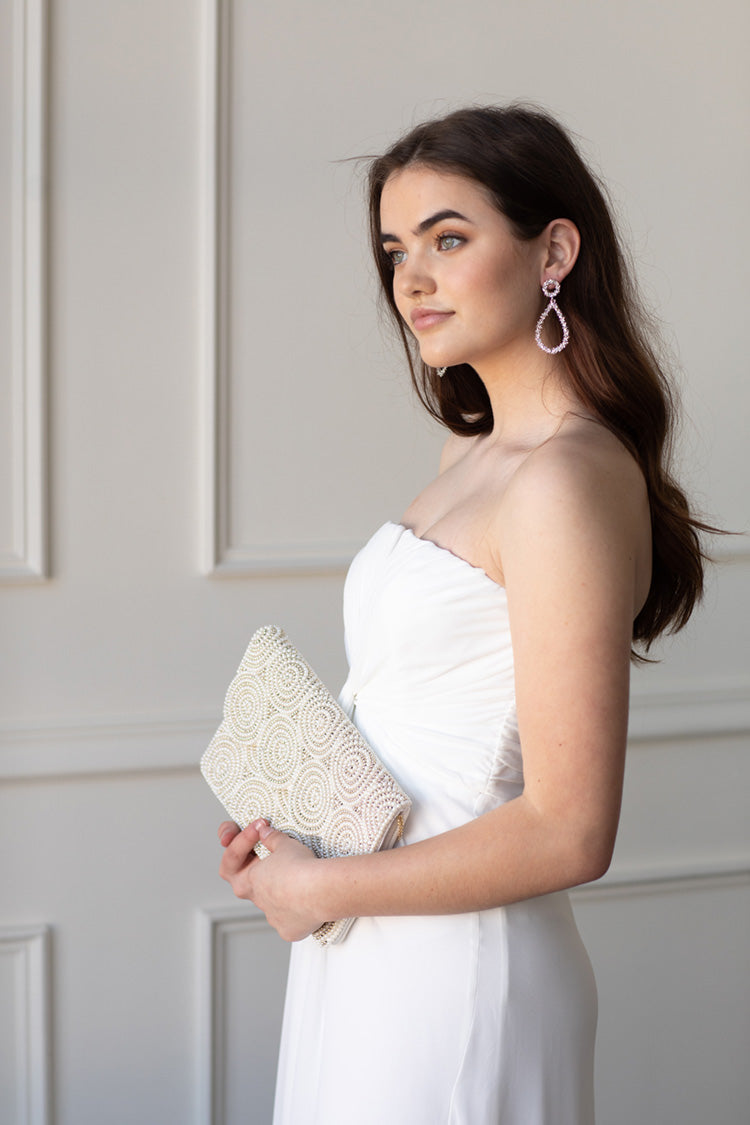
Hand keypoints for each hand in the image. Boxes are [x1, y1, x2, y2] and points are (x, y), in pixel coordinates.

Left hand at [217, 819, 325, 941]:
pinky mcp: (288, 930)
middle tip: (272, 858)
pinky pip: (289, 919)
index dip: (242, 840)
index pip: (232, 859)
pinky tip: (307, 899)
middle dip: (258, 871)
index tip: (261, 828)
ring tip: (298, 876)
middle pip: (249, 885)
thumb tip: (264, 833)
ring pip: (272, 903)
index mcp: (249, 878)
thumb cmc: (300, 867)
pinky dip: (296, 909)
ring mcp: (273, 917)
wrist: (321, 891)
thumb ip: (271, 838)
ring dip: (280, 890)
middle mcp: (257, 900)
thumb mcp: (284, 843)